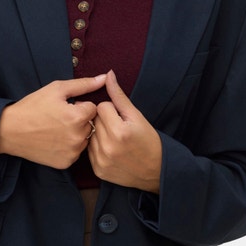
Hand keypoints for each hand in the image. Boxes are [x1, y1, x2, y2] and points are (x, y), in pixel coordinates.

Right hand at [0, 75, 104, 168]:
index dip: (79, 106)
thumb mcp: (57, 89)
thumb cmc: (32, 107)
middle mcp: (78, 137)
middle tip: (59, 119)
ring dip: (76, 134)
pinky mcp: (65, 163)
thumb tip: (105, 78)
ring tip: (56, 130)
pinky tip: (54, 141)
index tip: (65, 108)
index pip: (93, 109)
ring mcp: (72, 152)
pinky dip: (68, 147)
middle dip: (80, 120)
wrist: (10, 131)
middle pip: (91, 125)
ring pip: (84, 139)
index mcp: (78, 117)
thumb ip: (84, 84)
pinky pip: (75, 152)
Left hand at [88, 70, 161, 191]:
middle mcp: (108, 147)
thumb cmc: (148, 141)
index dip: (112, 110)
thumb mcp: (137, 116)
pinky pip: (89, 150)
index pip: (102, 107)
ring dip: (98, 133)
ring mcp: (102, 160)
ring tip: (114, 139)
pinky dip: (97, 147)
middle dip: (104, 120)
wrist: (155, 171)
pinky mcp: (98, 170)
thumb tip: (108, 75)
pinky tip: (110, 150)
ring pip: (89, 134)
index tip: (121, 118)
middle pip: (94, 120)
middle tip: (118, 128)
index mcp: (120, 131)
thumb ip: (119, 96)